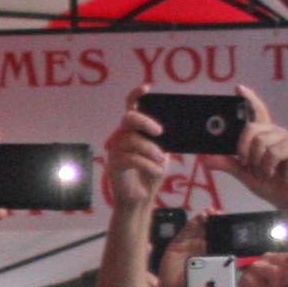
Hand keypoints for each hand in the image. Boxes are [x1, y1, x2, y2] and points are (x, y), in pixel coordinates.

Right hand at [101, 96, 172, 214]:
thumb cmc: (151, 173)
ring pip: (131, 140)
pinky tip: (155, 170)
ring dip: (150, 149)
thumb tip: (175, 128)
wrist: (141, 198)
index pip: (131, 106)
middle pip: (128, 118)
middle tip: (160, 133)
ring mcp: (115, 150)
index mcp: (133, 130)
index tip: (147, 88)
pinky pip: (130, 158)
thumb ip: (163, 141)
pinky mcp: (113, 164)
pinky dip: (147, 164)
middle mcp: (121, 136)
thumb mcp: (162, 153)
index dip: (136, 95)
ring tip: (161, 160)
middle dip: (146, 122)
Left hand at [224, 87, 287, 209]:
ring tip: (265, 172)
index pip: (256, 112)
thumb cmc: (270, 185)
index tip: (238, 89)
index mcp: (264, 136)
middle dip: (244, 150)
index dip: (249, 99)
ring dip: (257, 162)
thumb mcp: (242, 173)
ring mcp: (287, 138)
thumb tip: (204, 159)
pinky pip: (272, 151)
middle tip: (249, 165)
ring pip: (260, 141)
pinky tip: (273, 173)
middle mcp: (276, 132)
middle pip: (250, 128)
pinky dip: (268, 166)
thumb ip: (225, 163)